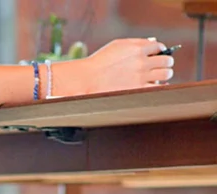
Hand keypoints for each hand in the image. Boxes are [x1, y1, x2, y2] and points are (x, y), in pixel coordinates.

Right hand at [59, 38, 174, 96]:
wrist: (88, 79)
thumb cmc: (99, 63)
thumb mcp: (117, 45)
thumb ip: (136, 43)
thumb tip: (151, 43)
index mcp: (138, 48)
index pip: (159, 46)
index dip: (161, 50)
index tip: (159, 54)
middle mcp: (142, 61)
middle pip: (166, 60)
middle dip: (166, 62)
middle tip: (164, 65)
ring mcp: (141, 76)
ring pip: (166, 74)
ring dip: (166, 73)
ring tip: (162, 76)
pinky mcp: (137, 90)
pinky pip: (157, 88)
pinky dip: (161, 86)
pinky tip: (158, 85)